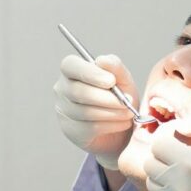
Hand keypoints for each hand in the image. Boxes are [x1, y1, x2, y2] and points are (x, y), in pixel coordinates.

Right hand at [53, 54, 137, 169]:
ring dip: (112, 113)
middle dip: (106, 98)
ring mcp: (63, 110)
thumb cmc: (119, 98)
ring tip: (128, 112)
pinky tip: (122, 123)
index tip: (111, 81)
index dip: (90, 73)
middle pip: (77, 91)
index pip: (70, 65)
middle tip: (126, 101)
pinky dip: (111, 125)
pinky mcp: (70, 130)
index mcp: (72, 70)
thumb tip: (102, 60)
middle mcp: (62, 89)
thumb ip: (115, 67)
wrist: (121, 128)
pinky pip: (90, 127)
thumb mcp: (123, 79)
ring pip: (85, 111)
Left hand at [143, 117, 190, 190]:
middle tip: (179, 151)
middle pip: (149, 165)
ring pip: (154, 184)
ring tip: (183, 170)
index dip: (166, 137)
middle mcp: (179, 185)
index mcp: (189, 162)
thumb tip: (178, 127)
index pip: (157, 145)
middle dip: (161, 154)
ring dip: (163, 173)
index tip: (178, 137)